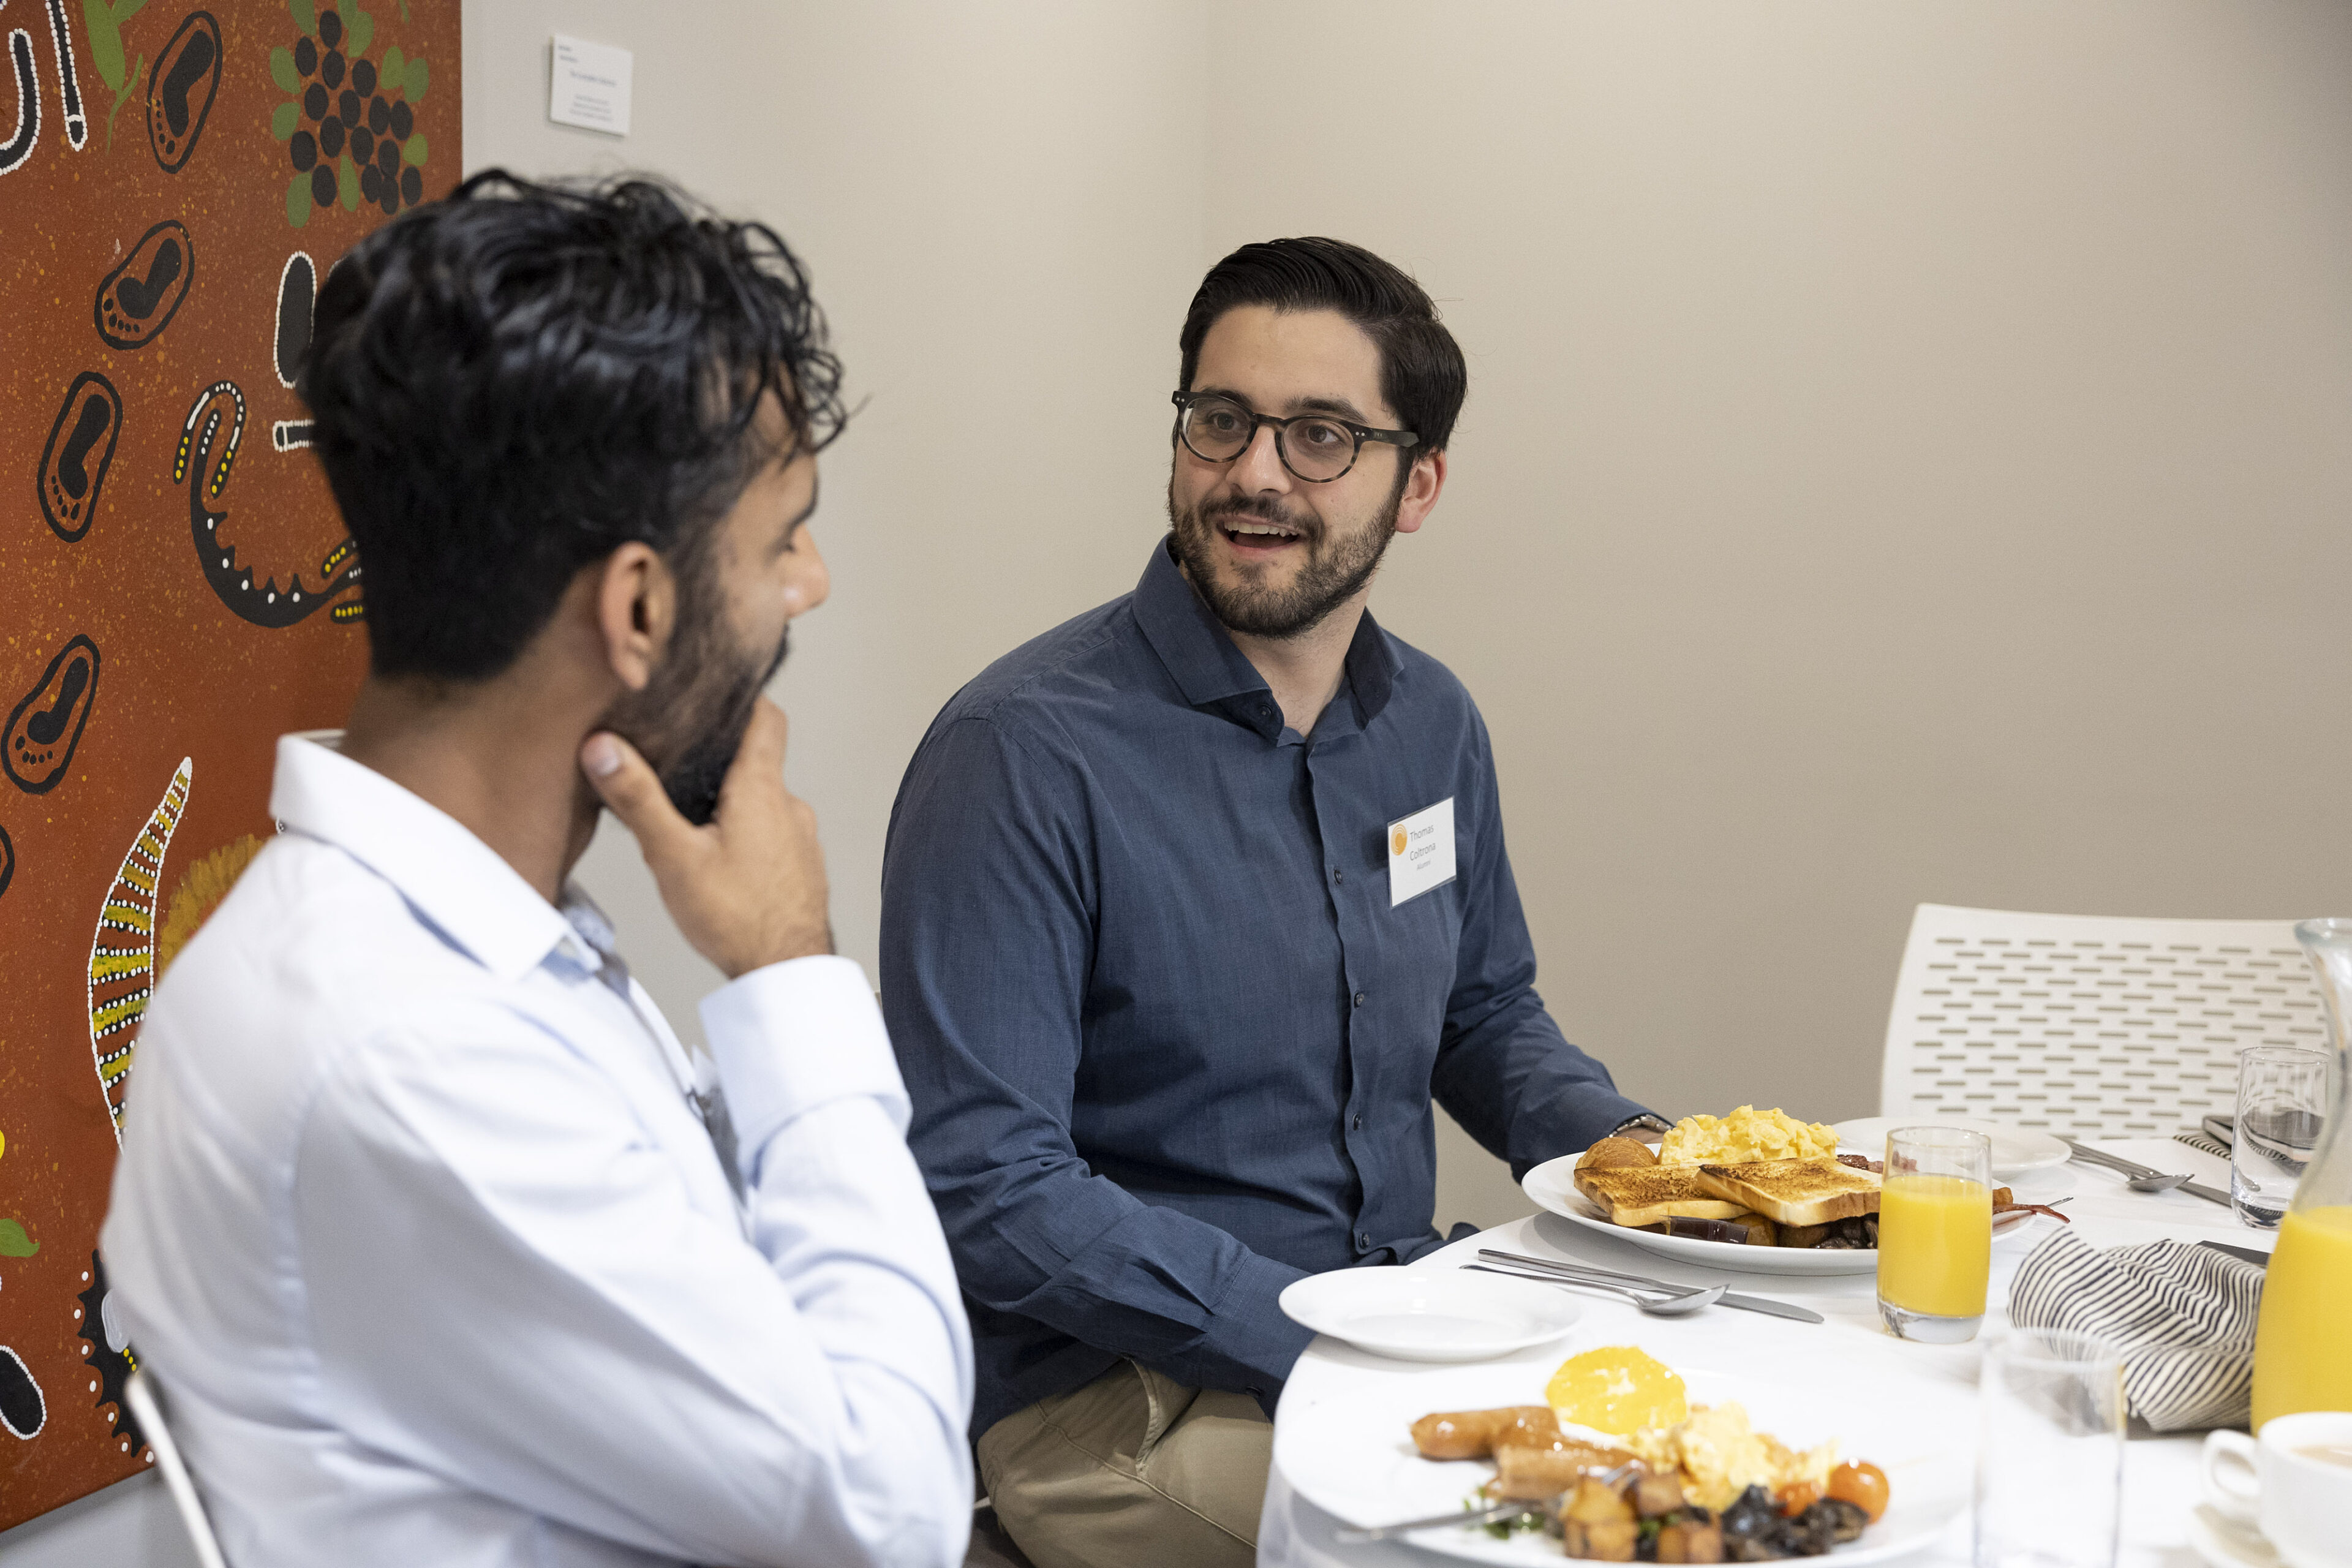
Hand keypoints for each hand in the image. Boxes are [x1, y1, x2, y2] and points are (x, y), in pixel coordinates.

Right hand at [580, 700, 833, 978]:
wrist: (784, 973)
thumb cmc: (736, 917)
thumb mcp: (672, 856)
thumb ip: (637, 798)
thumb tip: (603, 747)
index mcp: (762, 788)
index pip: (766, 715)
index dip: (741, 696)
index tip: (711, 691)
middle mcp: (789, 805)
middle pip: (757, 757)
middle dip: (718, 756)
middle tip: (676, 758)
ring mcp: (800, 837)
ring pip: (762, 799)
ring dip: (729, 800)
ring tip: (686, 813)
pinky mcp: (800, 867)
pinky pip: (771, 832)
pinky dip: (745, 831)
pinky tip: (715, 854)